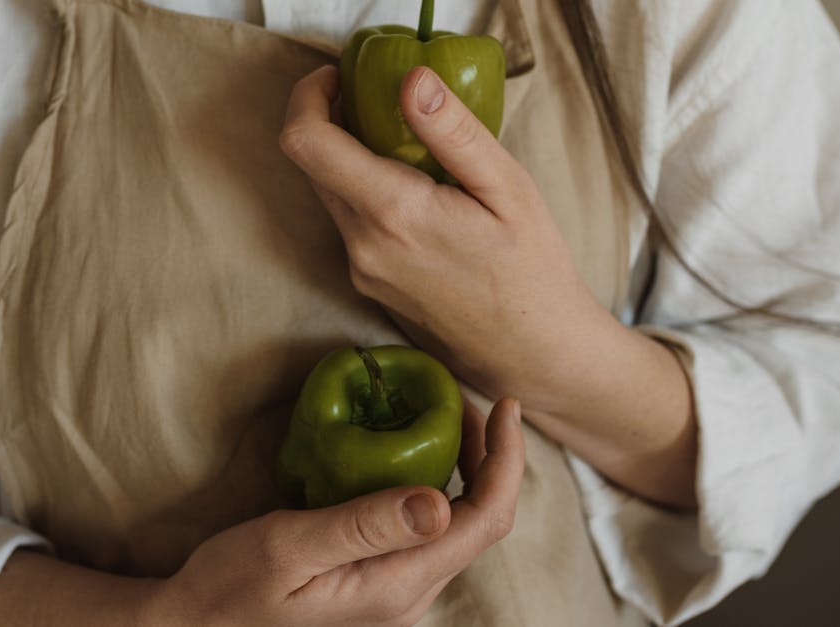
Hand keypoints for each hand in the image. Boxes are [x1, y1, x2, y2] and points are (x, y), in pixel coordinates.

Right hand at [147, 398, 524, 626]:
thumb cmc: (230, 588)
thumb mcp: (289, 547)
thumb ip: (363, 525)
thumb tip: (439, 504)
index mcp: (398, 584)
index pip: (484, 518)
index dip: (506, 459)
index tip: (506, 404)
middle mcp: (410, 594)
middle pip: (480, 520)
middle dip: (490, 456)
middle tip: (464, 398)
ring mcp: (397, 593)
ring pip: (458, 525)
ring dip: (466, 468)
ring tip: (446, 416)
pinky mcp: (380, 584)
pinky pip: (429, 531)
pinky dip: (437, 485)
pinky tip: (413, 456)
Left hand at [279, 65, 613, 413]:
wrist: (534, 355)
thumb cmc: (532, 272)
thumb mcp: (507, 188)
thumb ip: (452, 132)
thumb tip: (409, 79)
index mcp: (392, 213)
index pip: (305, 141)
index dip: (307, 95)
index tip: (339, 78)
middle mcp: (362, 246)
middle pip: (313, 165)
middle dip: (334, 122)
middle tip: (383, 102)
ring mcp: (362, 272)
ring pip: (333, 196)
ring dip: (355, 163)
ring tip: (415, 153)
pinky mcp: (371, 288)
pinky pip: (353, 227)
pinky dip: (370, 198)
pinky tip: (423, 201)